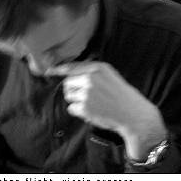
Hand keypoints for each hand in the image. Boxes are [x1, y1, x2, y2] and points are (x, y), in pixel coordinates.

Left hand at [47, 61, 168, 159]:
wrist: (132, 113)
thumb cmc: (121, 94)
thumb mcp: (110, 75)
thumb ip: (92, 71)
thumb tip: (69, 71)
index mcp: (99, 68)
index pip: (72, 67)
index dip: (59, 69)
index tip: (49, 71)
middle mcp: (91, 78)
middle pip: (68, 82)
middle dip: (73, 90)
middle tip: (87, 96)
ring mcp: (87, 93)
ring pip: (68, 96)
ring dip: (76, 101)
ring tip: (92, 103)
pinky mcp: (84, 107)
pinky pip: (72, 108)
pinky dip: (79, 111)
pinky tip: (92, 111)